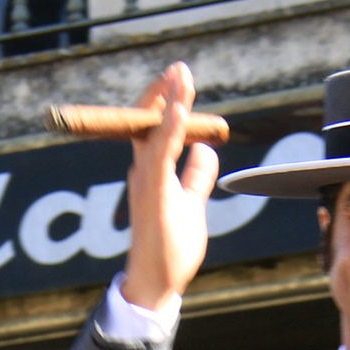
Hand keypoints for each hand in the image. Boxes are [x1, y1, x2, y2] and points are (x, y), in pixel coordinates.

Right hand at [122, 61, 219, 309]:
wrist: (157, 282)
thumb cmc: (171, 248)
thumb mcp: (191, 203)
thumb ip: (196, 176)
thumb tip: (205, 150)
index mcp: (152, 172)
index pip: (156, 128)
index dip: (169, 102)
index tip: (182, 79)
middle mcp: (143, 172)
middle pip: (147, 121)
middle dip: (163, 92)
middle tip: (180, 68)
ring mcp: (146, 182)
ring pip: (153, 132)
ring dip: (168, 101)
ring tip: (180, 76)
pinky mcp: (154, 195)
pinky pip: (161, 155)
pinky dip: (170, 130)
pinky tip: (181, 111)